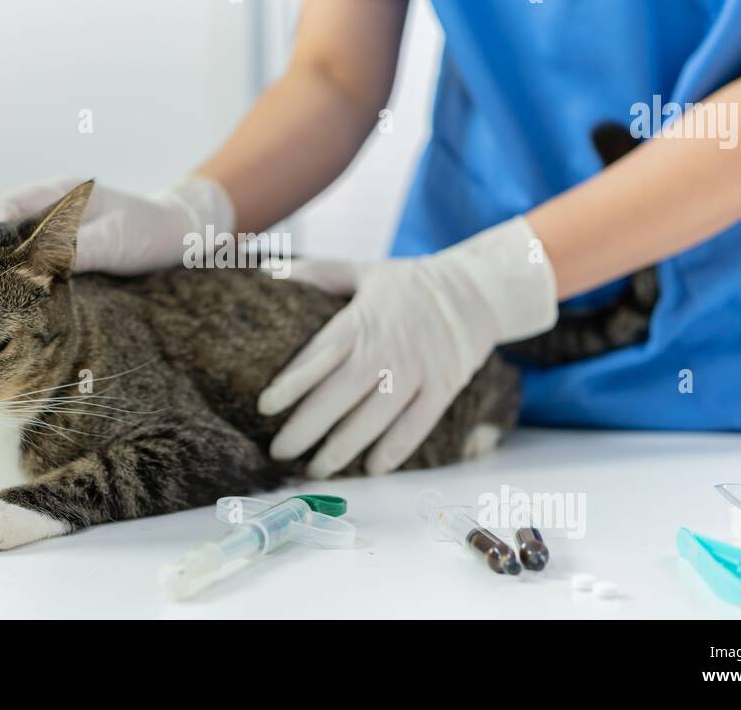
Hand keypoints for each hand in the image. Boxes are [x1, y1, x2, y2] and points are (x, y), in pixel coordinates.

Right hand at [0, 176, 233, 274]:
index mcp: (60, 192)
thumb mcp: (112, 242)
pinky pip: (38, 259)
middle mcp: (53, 207)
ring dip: (11, 266)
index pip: (6, 206)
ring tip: (2, 295)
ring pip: (19, 246)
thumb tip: (30, 268)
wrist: (183, 236)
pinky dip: (30, 274)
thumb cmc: (150, 232)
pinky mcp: (68, 248)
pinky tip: (27, 295)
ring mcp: (59, 227)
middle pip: (5, 227)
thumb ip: (72, 251)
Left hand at [259, 216, 557, 477]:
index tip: (265, 406)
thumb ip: (317, 274)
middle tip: (279, 451)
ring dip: (344, 448)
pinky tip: (371, 469)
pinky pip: (416, 425)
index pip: (319, 355)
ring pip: (375, 417)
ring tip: (316, 469)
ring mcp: (417, 371)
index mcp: (361, 320)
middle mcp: (387, 348)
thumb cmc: (409, 284)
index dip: (291, 382)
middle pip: (341, 393)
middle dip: (307, 427)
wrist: (475, 290)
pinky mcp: (442, 389)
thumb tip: (267, 273)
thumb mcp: (362, 270)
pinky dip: (394, 450)